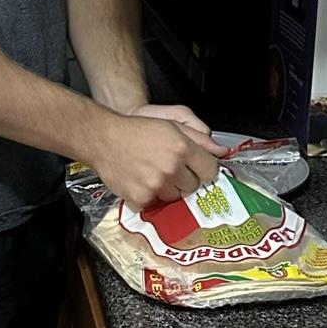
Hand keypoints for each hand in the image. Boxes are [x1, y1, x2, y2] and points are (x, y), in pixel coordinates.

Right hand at [89, 112, 220, 210]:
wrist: (104, 139)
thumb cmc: (137, 129)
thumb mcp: (172, 123)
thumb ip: (200, 138)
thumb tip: (222, 151)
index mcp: (182, 148)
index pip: (210, 169)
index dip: (203, 168)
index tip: (196, 166)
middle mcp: (171, 168)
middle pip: (194, 185)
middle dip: (185, 177)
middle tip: (169, 166)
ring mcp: (156, 185)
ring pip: (176, 197)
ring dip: (169, 188)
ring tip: (153, 173)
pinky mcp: (141, 198)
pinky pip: (156, 204)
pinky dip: (151, 196)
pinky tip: (142, 180)